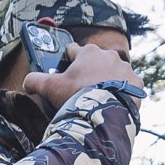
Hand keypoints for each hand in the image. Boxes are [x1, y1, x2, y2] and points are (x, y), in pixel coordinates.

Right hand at [24, 39, 144, 112]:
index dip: (66, 60)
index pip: (73, 51)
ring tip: (99, 97)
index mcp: (88, 52)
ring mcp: (124, 69)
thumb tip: (27, 81)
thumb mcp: (50, 88)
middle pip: (95, 61)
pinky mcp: (136, 83)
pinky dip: (123, 92)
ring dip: (107, 81)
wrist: (103, 113)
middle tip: (81, 89)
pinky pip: (129, 85)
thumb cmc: (76, 96)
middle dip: (88, 72)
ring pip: (113, 72)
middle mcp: (108, 56)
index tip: (64, 70)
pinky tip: (115, 102)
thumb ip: (35, 80)